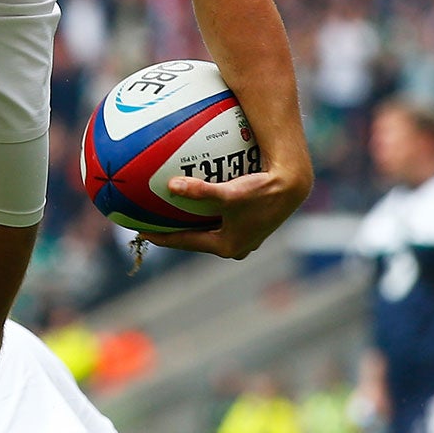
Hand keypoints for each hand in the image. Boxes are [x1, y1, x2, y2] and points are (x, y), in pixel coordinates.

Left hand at [140, 166, 310, 259]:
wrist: (292, 186)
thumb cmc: (261, 191)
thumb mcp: (228, 194)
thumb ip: (200, 191)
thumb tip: (171, 186)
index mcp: (227, 246)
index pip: (185, 243)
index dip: (162, 237)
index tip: (140, 231)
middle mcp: (235, 246)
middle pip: (195, 240)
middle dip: (173, 231)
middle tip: (150, 223)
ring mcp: (244, 237)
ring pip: (208, 231)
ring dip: (189, 223)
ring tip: (168, 215)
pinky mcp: (250, 225)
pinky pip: (219, 220)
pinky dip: (204, 213)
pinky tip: (194, 198)